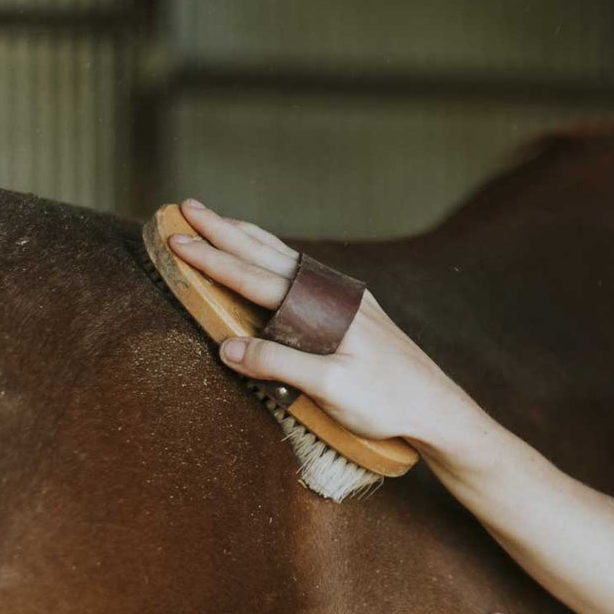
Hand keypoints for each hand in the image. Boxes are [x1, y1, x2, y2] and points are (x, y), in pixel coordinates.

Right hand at [165, 198, 462, 443]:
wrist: (436, 406)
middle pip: (269, 255)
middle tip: (185, 207)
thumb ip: (280, 365)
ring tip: (219, 220)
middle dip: (224, 231)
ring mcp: (347, 298)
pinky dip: (277, 257)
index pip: (257, 279)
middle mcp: (336, 293)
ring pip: (288, 259)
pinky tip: (272, 258)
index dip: (213, 261)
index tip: (177, 241)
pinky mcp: (355, 310)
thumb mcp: (332, 388)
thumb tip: (227, 347)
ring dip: (250, 238)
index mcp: (325, 308)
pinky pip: (304, 273)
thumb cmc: (388, 401)